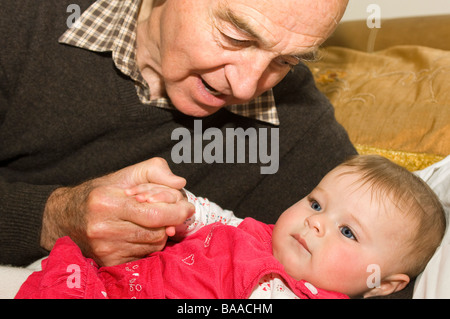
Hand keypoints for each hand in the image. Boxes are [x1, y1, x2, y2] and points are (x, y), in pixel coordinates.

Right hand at [40, 157, 193, 266]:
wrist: (64, 217)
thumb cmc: (99, 193)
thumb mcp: (125, 174)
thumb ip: (155, 170)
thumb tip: (179, 182)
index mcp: (108, 202)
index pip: (154, 214)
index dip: (177, 212)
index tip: (187, 207)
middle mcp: (104, 228)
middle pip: (157, 232)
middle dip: (171, 222)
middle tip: (173, 213)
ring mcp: (105, 248)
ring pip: (153, 245)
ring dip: (160, 233)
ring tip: (151, 221)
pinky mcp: (108, 262)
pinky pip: (144, 255)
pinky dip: (148, 244)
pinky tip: (140, 233)